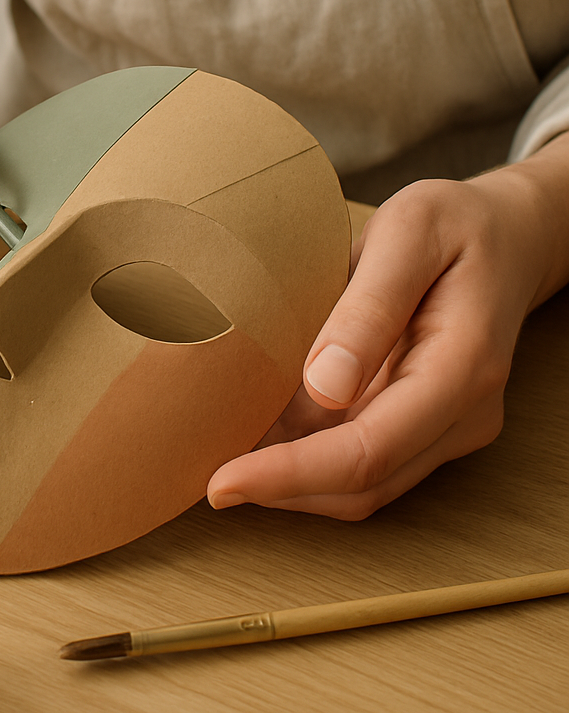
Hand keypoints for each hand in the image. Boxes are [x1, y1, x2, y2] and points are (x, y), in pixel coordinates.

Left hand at [207, 135, 568, 518]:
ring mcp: (450, 424)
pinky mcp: (429, 422)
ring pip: (366, 485)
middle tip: (204, 477)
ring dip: (294, 484)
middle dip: (282, 489)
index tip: (224, 480)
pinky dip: (313, 463)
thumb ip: (370, 308)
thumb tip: (324, 387)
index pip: (371, 449)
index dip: (292, 473)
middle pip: (366, 482)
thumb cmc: (453, 223)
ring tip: (224, 460)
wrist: (507, 235)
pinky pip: (369, 462)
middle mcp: (463, 412)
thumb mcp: (409, 234)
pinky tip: (265, 441)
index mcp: (463, 365)